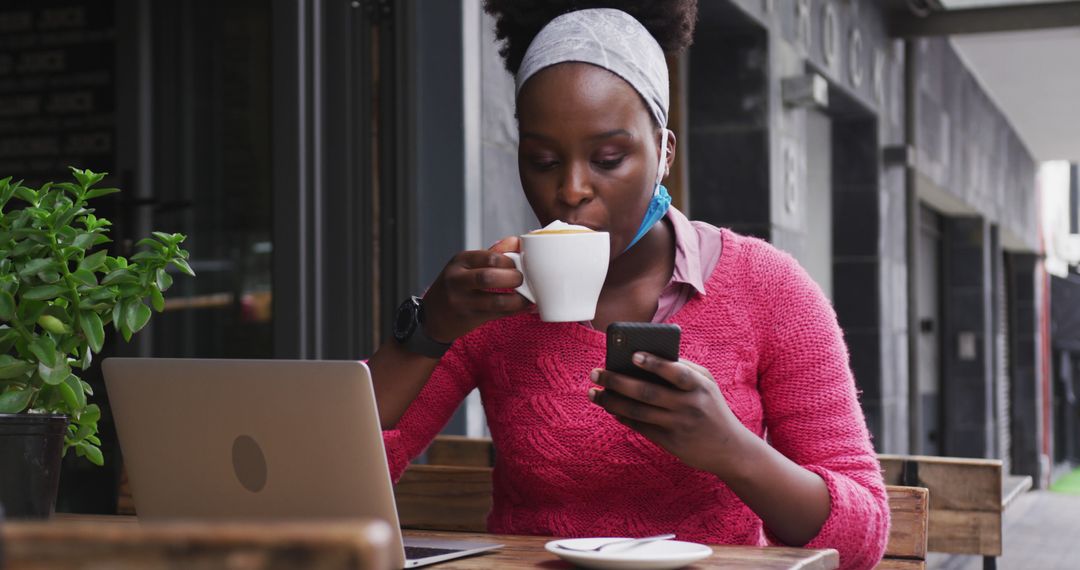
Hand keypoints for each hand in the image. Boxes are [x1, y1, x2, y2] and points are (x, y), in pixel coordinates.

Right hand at [422, 236, 531, 342]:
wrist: (432, 316)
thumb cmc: (455, 286)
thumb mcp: (467, 265)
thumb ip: (492, 254)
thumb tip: (516, 241)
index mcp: (460, 261)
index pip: (490, 257)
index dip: (510, 261)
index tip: (520, 264)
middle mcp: (458, 280)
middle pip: (490, 277)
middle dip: (513, 278)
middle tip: (522, 280)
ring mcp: (462, 301)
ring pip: (497, 301)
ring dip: (518, 299)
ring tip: (527, 297)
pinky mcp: (469, 318)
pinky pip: (498, 314)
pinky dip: (514, 310)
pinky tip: (523, 307)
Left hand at [589, 353, 753, 477]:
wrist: (730, 449)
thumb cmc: (712, 407)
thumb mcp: (707, 385)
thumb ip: (684, 369)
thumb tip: (647, 356)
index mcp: (700, 386)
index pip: (676, 372)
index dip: (654, 364)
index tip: (633, 355)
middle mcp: (689, 405)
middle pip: (647, 392)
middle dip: (617, 381)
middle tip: (595, 373)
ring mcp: (678, 425)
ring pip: (638, 411)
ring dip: (612, 401)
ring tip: (594, 393)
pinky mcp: (670, 442)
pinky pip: (641, 427)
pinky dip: (622, 417)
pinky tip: (610, 408)